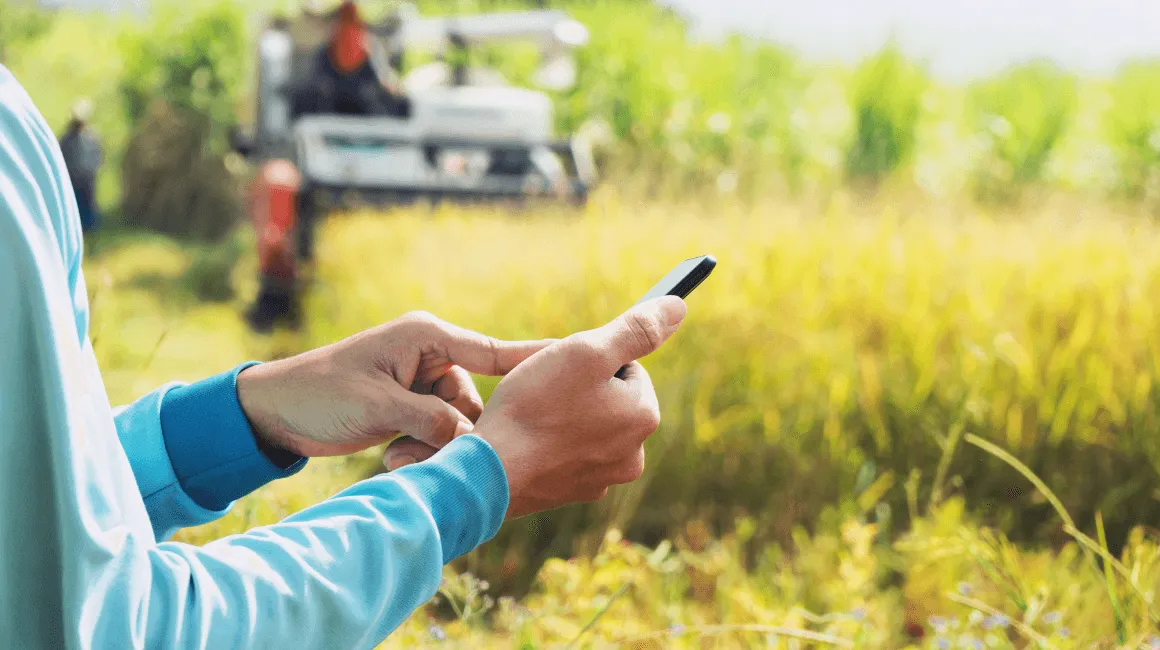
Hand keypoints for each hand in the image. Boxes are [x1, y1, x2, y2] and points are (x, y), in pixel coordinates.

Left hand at [236, 311, 551, 458]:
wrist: (274, 411)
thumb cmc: (320, 394)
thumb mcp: (378, 406)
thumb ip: (430, 421)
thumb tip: (473, 443)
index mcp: (427, 336)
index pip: (494, 351)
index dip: (534, 363)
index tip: (575, 366)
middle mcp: (431, 356)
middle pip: (478, 399)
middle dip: (462, 430)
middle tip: (431, 448)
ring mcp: (422, 383)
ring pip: (461, 422)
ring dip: (438, 444)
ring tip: (398, 451)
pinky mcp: (412, 407)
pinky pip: (440, 432)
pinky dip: (425, 448)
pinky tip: (394, 453)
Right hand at [471, 296, 686, 517]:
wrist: (490, 471)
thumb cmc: (536, 406)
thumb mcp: (588, 351)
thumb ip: (637, 329)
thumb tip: (677, 307)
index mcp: (644, 417)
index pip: (627, 367)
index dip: (592, 360)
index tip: (563, 370)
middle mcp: (633, 454)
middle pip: (609, 399)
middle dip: (581, 389)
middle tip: (545, 392)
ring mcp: (603, 478)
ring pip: (587, 426)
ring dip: (565, 416)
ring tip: (535, 416)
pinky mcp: (572, 492)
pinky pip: (567, 453)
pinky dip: (551, 443)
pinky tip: (529, 440)